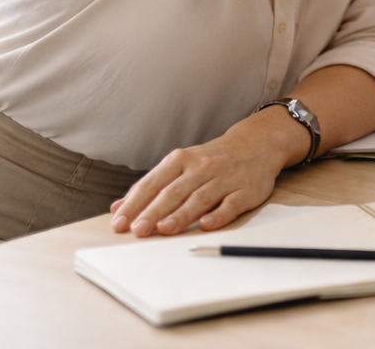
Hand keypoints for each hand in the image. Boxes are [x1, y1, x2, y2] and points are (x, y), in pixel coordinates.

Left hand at [110, 107, 307, 236]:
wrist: (256, 145)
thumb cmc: (210, 160)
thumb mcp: (179, 165)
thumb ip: (151, 186)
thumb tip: (118, 207)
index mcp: (181, 160)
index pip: (153, 183)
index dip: (135, 204)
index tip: (119, 223)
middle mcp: (202, 168)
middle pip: (174, 192)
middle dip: (154, 211)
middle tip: (138, 230)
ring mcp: (225, 178)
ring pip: (200, 198)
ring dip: (182, 214)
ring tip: (164, 230)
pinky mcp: (246, 191)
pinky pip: (231, 204)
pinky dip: (219, 215)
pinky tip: (206, 225)